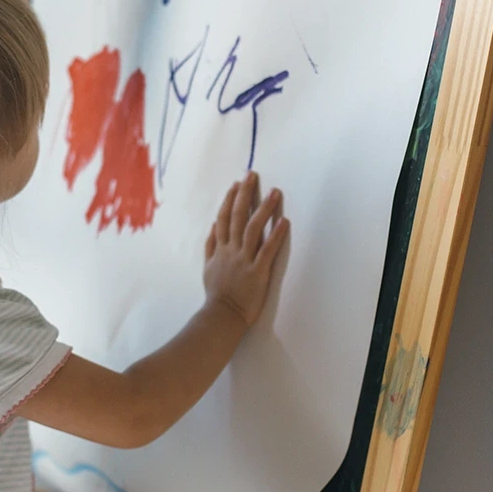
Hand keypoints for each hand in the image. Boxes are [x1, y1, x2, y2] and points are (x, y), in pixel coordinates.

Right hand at [203, 172, 288, 327]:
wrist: (222, 315)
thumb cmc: (217, 294)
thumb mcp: (208, 267)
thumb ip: (210, 246)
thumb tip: (213, 226)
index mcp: (220, 248)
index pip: (224, 218)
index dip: (230, 200)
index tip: (237, 184)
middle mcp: (231, 250)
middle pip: (238, 217)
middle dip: (245, 194)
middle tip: (253, 176)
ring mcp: (244, 260)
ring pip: (253, 229)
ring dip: (264, 209)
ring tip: (275, 193)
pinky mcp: (257, 272)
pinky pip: (267, 250)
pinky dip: (276, 235)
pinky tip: (285, 221)